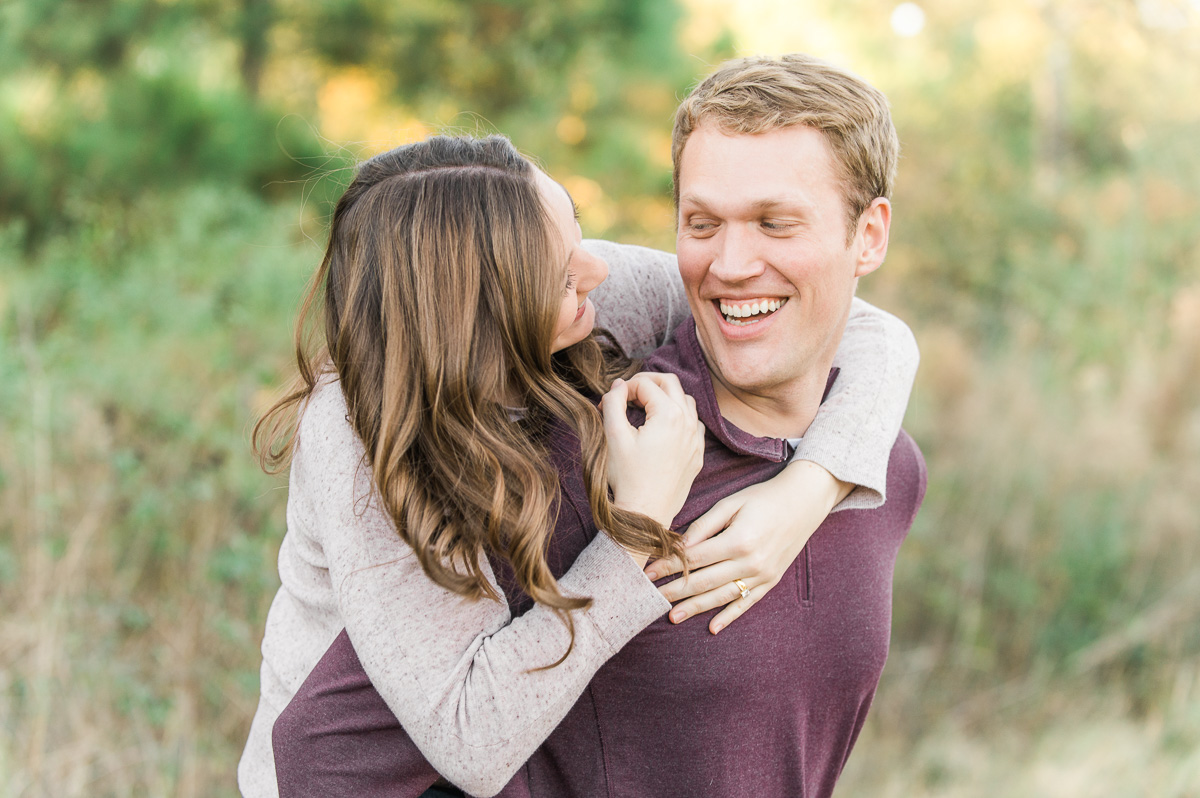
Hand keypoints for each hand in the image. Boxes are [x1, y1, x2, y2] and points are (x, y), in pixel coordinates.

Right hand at [600, 372, 705, 529]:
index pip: (645, 384)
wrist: (645, 515)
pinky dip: (679, 416)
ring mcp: (695, 439)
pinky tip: (664, 427)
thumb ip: (613, 403)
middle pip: (670, 383)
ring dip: (665, 397)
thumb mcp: (613, 436)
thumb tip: (618, 385)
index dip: (623, 388)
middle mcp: (687, 423)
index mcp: (668, 415)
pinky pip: (694, 424)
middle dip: (647, 382)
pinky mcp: (697, 454)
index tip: (610, 401)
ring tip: (644, 408)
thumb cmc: (628, 478)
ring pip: (686, 401)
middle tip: (628, 393)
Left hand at [645, 460, 851, 633]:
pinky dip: (729, 616)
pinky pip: (747, 603)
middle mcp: (751, 562)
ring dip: (696, 608)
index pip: (694, 558)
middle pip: (704, 581)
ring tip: (673, 616)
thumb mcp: (731, 504)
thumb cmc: (763, 498)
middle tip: (651, 600)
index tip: (648, 573)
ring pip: (722, 597)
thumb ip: (704, 526)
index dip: (669, 566)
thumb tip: (679, 545)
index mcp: (738, 540)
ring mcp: (763, 575)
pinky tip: (713, 627)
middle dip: (675, 591)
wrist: (804, 502)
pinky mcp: (771, 581)